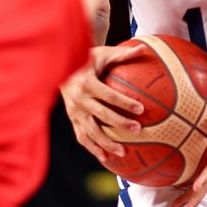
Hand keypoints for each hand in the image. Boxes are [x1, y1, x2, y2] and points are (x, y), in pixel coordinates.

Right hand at [59, 42, 147, 162]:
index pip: (109, 95)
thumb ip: (123, 54)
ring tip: (123, 152)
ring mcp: (74, 111)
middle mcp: (78, 99)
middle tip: (138, 130)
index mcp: (86, 82)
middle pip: (101, 115)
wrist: (62, 66)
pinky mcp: (73, 119)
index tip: (141, 109)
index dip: (124, 103)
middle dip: (120, 124)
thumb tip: (144, 48)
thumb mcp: (103, 54)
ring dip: (106, 143)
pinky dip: (93, 148)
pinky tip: (106, 158)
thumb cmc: (87, 58)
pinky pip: (82, 137)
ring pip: (90, 131)